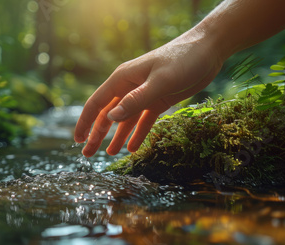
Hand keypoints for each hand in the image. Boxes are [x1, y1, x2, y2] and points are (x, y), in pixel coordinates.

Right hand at [74, 31, 223, 156]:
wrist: (207, 50)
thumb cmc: (182, 60)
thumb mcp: (159, 82)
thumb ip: (135, 101)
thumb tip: (110, 118)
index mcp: (123, 79)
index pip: (97, 103)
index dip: (85, 122)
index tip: (76, 140)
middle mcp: (129, 87)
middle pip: (108, 115)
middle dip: (97, 134)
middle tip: (87, 154)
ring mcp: (143, 95)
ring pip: (125, 120)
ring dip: (116, 137)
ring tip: (109, 154)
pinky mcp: (158, 101)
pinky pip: (143, 121)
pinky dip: (137, 134)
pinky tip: (132, 148)